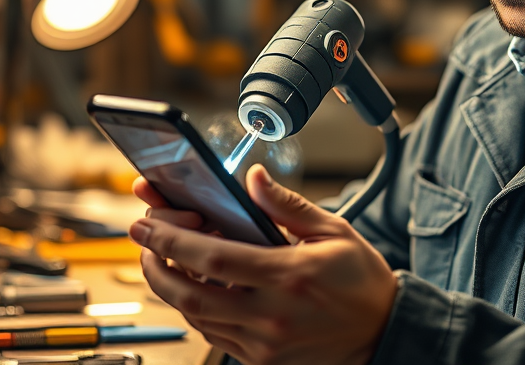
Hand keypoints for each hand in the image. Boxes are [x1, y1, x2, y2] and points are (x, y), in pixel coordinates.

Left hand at [129, 165, 397, 364]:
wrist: (383, 333)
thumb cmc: (360, 281)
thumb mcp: (333, 231)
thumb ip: (287, 205)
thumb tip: (253, 178)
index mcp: (289, 276)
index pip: (213, 259)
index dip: (171, 240)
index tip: (148, 222)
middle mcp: (272, 316)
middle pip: (191, 295)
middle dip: (155, 265)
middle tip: (141, 241)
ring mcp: (264, 345)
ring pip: (197, 318)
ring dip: (171, 288)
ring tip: (163, 260)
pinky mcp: (262, 362)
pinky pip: (215, 337)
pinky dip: (197, 311)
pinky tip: (195, 287)